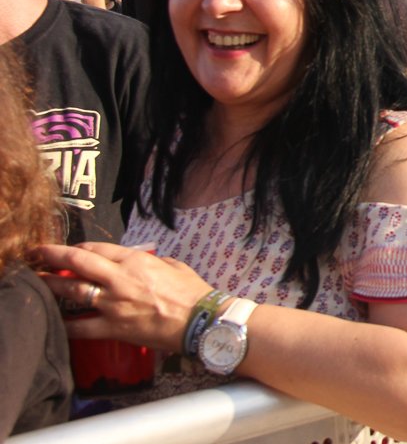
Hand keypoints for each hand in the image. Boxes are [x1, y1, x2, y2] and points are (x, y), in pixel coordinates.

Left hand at [38, 242, 212, 352]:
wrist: (200, 320)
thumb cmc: (191, 291)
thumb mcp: (173, 265)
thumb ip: (152, 261)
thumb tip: (141, 262)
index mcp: (135, 261)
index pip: (97, 249)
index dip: (79, 248)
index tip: (69, 250)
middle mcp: (119, 279)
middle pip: (78, 263)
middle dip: (54, 256)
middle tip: (39, 254)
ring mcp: (113, 303)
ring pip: (73, 291)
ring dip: (52, 285)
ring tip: (38, 282)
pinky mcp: (113, 327)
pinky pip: (81, 327)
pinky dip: (65, 324)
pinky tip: (54, 322)